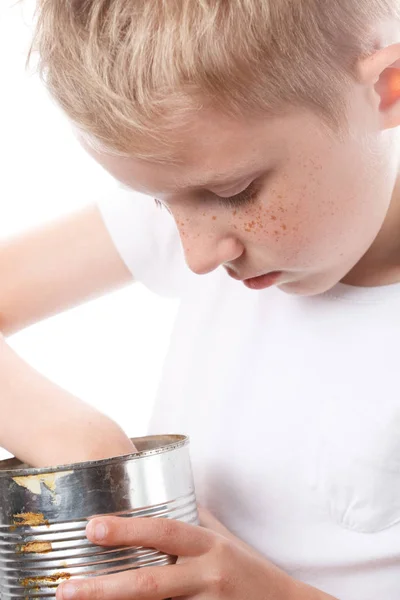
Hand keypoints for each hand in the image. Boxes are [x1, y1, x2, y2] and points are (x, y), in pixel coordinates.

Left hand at [56, 507, 335, 599]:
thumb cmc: (249, 568)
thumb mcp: (224, 538)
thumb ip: (194, 520)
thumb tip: (161, 495)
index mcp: (208, 545)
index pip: (163, 532)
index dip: (127, 529)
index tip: (91, 527)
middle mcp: (208, 575)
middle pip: (150, 584)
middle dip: (104, 588)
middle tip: (66, 588)